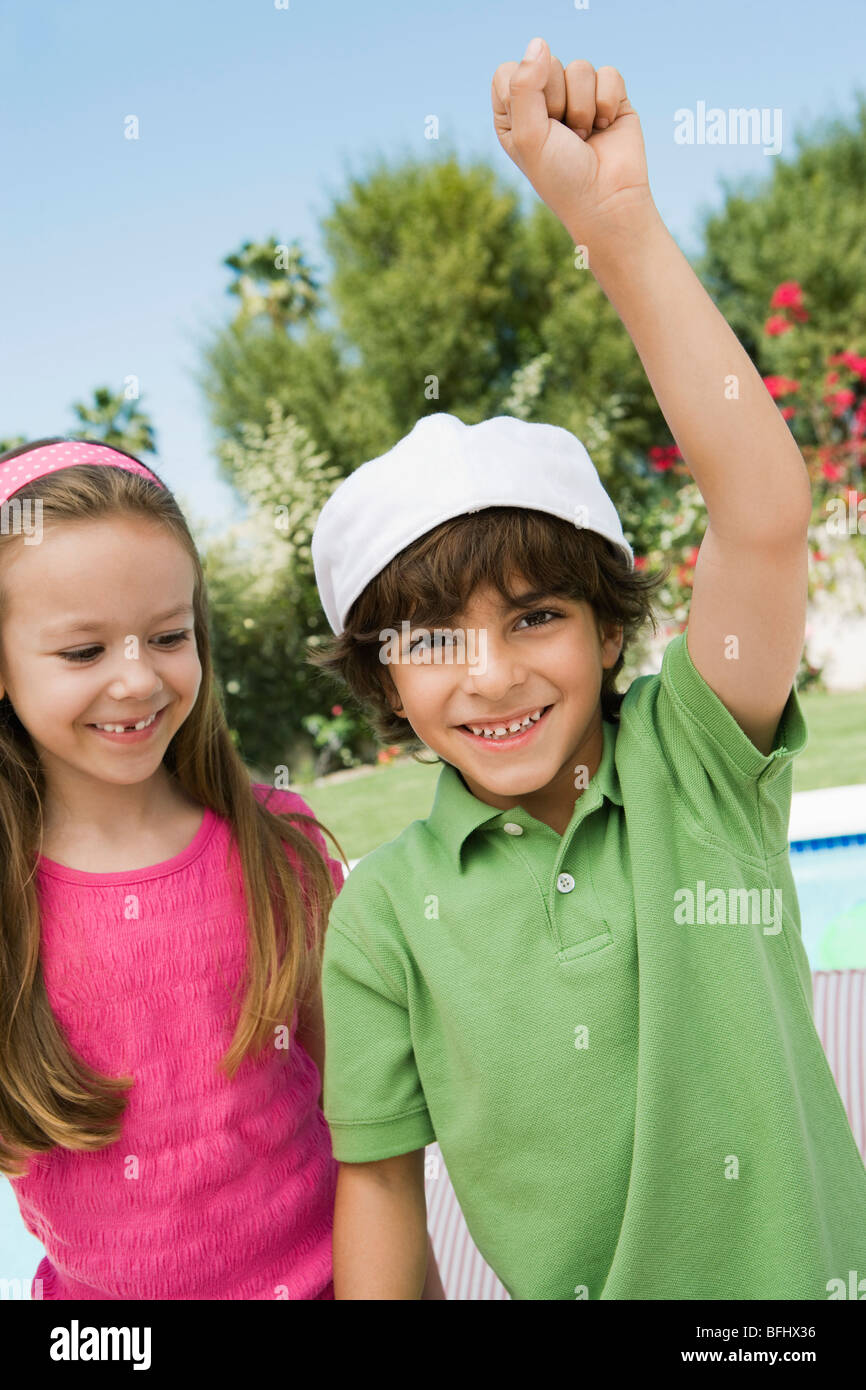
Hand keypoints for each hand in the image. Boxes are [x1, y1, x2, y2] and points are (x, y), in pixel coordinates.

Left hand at [491, 37, 655, 245]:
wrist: (606, 200)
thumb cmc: (560, 176)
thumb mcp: (528, 135)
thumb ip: (525, 86)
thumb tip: (539, 42)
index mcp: (514, 112)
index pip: (509, 71)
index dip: (524, 92)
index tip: (535, 125)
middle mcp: (543, 100)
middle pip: (546, 63)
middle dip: (557, 101)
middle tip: (563, 136)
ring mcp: (577, 96)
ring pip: (579, 68)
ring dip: (582, 108)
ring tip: (583, 136)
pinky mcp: (608, 96)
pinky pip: (608, 74)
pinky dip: (607, 104)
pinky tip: (604, 127)